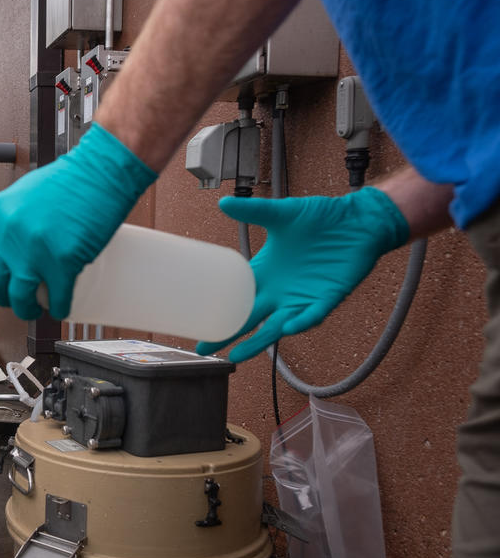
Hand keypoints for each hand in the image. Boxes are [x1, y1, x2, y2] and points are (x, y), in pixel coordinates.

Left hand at [0, 122, 156, 318]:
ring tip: (38, 308)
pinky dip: (60, 308)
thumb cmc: (67, 180)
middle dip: (7, 298)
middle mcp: (8, 235)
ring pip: (21, 299)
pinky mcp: (63, 262)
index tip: (1, 281)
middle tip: (20, 298)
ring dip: (28, 310)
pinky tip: (62, 308)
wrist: (100, 172)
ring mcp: (34, 251)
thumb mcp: (20, 195)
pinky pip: (57, 298)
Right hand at [195, 187, 409, 361]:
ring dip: (258, 341)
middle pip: (249, 318)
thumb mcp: (282, 213)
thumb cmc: (321, 217)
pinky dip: (301, 322)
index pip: (236, 296)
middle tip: (206, 348)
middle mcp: (280, 290)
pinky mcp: (327, 298)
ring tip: (238, 355)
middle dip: (228, 334)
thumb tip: (224, 202)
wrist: (358, 220)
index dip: (219, 310)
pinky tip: (288, 327)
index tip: (199, 324)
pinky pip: (312, 315)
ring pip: (275, 327)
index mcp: (265, 272)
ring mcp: (302, 298)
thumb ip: (254, 211)